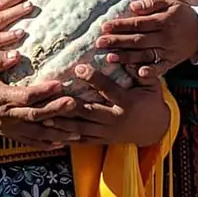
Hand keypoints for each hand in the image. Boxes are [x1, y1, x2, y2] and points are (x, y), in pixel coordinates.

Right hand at [0, 50, 80, 149]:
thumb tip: (16, 53)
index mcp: (0, 97)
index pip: (25, 96)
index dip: (42, 91)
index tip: (59, 84)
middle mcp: (7, 116)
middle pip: (35, 115)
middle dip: (56, 110)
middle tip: (75, 103)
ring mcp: (10, 128)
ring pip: (37, 133)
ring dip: (58, 133)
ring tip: (78, 131)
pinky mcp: (12, 135)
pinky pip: (32, 142)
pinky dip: (48, 144)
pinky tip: (63, 143)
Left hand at [47, 64, 168, 146]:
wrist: (155, 129)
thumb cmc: (151, 100)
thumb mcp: (152, 84)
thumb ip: (141, 71)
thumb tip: (125, 55)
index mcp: (128, 103)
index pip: (108, 89)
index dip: (94, 78)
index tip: (78, 68)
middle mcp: (116, 120)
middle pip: (89, 112)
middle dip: (69, 105)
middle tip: (50, 97)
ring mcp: (107, 133)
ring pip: (81, 129)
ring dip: (61, 124)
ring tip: (43, 117)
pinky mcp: (102, 140)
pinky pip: (81, 141)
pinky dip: (65, 138)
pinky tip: (50, 134)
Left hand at [96, 0, 197, 78]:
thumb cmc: (183, 14)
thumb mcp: (171, 2)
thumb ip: (152, 3)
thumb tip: (132, 6)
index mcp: (164, 21)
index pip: (138, 23)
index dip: (121, 25)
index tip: (104, 26)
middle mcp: (165, 37)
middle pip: (138, 40)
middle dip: (117, 41)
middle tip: (99, 43)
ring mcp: (169, 51)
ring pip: (145, 55)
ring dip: (127, 57)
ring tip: (109, 58)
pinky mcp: (172, 62)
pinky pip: (161, 68)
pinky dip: (151, 72)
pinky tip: (138, 74)